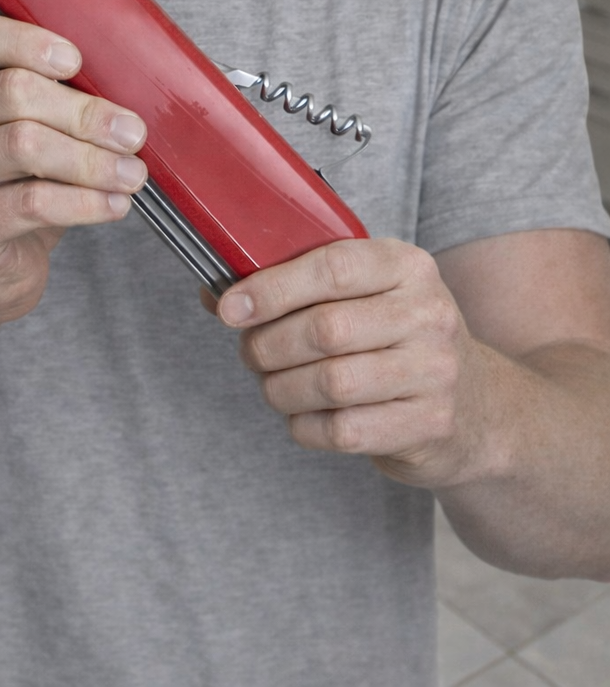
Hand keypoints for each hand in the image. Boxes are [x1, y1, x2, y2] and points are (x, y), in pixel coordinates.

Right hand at [0, 14, 146, 330]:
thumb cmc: (6, 182)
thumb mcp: (20, 125)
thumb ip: (50, 93)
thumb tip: (120, 83)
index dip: (24, 42)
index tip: (75, 60)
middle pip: (11, 92)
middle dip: (84, 112)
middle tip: (131, 131)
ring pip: (24, 145)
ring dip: (91, 160)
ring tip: (131, 172)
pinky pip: (31, 203)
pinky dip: (84, 201)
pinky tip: (113, 204)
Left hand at [214, 238, 484, 487]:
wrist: (479, 409)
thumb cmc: (398, 338)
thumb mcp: (365, 295)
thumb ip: (296, 286)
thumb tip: (217, 293)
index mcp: (408, 265)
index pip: (332, 267)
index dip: (272, 287)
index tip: (230, 308)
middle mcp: (429, 313)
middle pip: (324, 329)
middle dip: (268, 345)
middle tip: (251, 353)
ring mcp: (435, 372)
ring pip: (331, 383)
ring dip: (282, 389)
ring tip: (273, 386)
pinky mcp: (430, 425)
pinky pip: (344, 431)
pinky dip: (306, 427)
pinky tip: (302, 417)